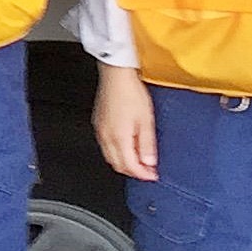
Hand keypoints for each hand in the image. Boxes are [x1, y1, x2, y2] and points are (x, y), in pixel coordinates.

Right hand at [94, 62, 156, 180]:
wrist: (116, 74)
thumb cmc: (131, 92)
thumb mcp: (146, 120)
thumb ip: (147, 144)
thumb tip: (149, 162)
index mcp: (118, 138)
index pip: (130, 166)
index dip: (143, 174)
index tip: (153, 175)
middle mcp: (106, 137)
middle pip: (118, 165)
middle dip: (133, 171)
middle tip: (147, 170)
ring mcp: (100, 130)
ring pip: (110, 157)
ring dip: (124, 162)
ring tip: (139, 159)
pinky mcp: (98, 123)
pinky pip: (106, 146)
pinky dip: (117, 152)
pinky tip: (126, 145)